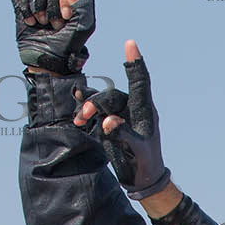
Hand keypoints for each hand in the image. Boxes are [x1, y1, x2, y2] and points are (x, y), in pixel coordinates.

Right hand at [12, 0, 93, 74]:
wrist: (47, 59)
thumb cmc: (68, 44)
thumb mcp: (83, 26)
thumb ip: (83, 4)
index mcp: (72, 0)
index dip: (65, 0)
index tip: (66, 17)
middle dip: (52, 8)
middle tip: (55, 26)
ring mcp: (39, 1)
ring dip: (39, 7)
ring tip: (42, 23)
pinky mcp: (23, 7)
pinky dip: (26, 10)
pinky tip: (31, 23)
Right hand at [74, 41, 171, 200]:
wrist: (142, 180)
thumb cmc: (146, 164)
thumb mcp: (137, 149)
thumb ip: (123, 133)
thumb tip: (108, 120)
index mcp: (145, 111)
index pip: (140, 81)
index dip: (135, 62)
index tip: (131, 43)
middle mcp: (133, 109)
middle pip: (112, 94)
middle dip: (96, 102)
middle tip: (84, 114)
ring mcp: (121, 116)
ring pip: (102, 102)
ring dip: (89, 107)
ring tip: (79, 119)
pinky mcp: (111, 125)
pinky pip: (97, 112)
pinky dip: (86, 111)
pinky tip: (77, 115)